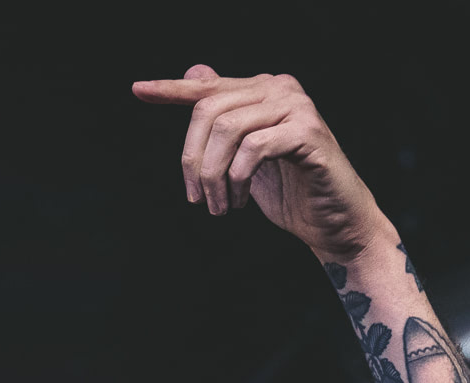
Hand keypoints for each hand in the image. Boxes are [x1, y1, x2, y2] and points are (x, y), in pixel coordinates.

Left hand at [132, 65, 388, 259]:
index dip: (170, 90)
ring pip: (227, 128)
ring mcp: (298, 107)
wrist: (331, 222)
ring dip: (214, 175)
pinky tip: (239, 199)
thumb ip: (223, 120)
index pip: (207, 87)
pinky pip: (254, 147)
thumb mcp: (243, 156)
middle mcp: (280, 88)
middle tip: (196, 197)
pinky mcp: (308, 133)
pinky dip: (237, 177)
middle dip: (192, 158)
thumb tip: (193, 73)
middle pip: (209, 109)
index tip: (138, 90)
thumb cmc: (288, 190)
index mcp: (262, 90)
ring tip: (219, 205)